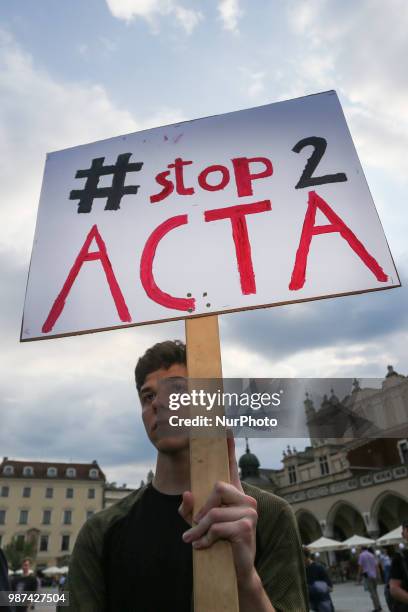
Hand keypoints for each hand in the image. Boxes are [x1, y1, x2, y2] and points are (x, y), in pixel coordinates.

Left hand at [179, 436, 257, 583]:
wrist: (236, 572)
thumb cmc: (217, 543)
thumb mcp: (198, 525)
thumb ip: (189, 510)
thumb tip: (186, 494)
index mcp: (235, 495)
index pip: (232, 466)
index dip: (229, 447)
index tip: (226, 427)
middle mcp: (246, 499)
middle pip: (217, 487)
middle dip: (201, 509)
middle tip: (194, 525)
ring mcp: (249, 512)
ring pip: (213, 512)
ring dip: (199, 530)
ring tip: (193, 540)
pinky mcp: (246, 526)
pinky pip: (217, 526)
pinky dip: (206, 538)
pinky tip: (204, 546)